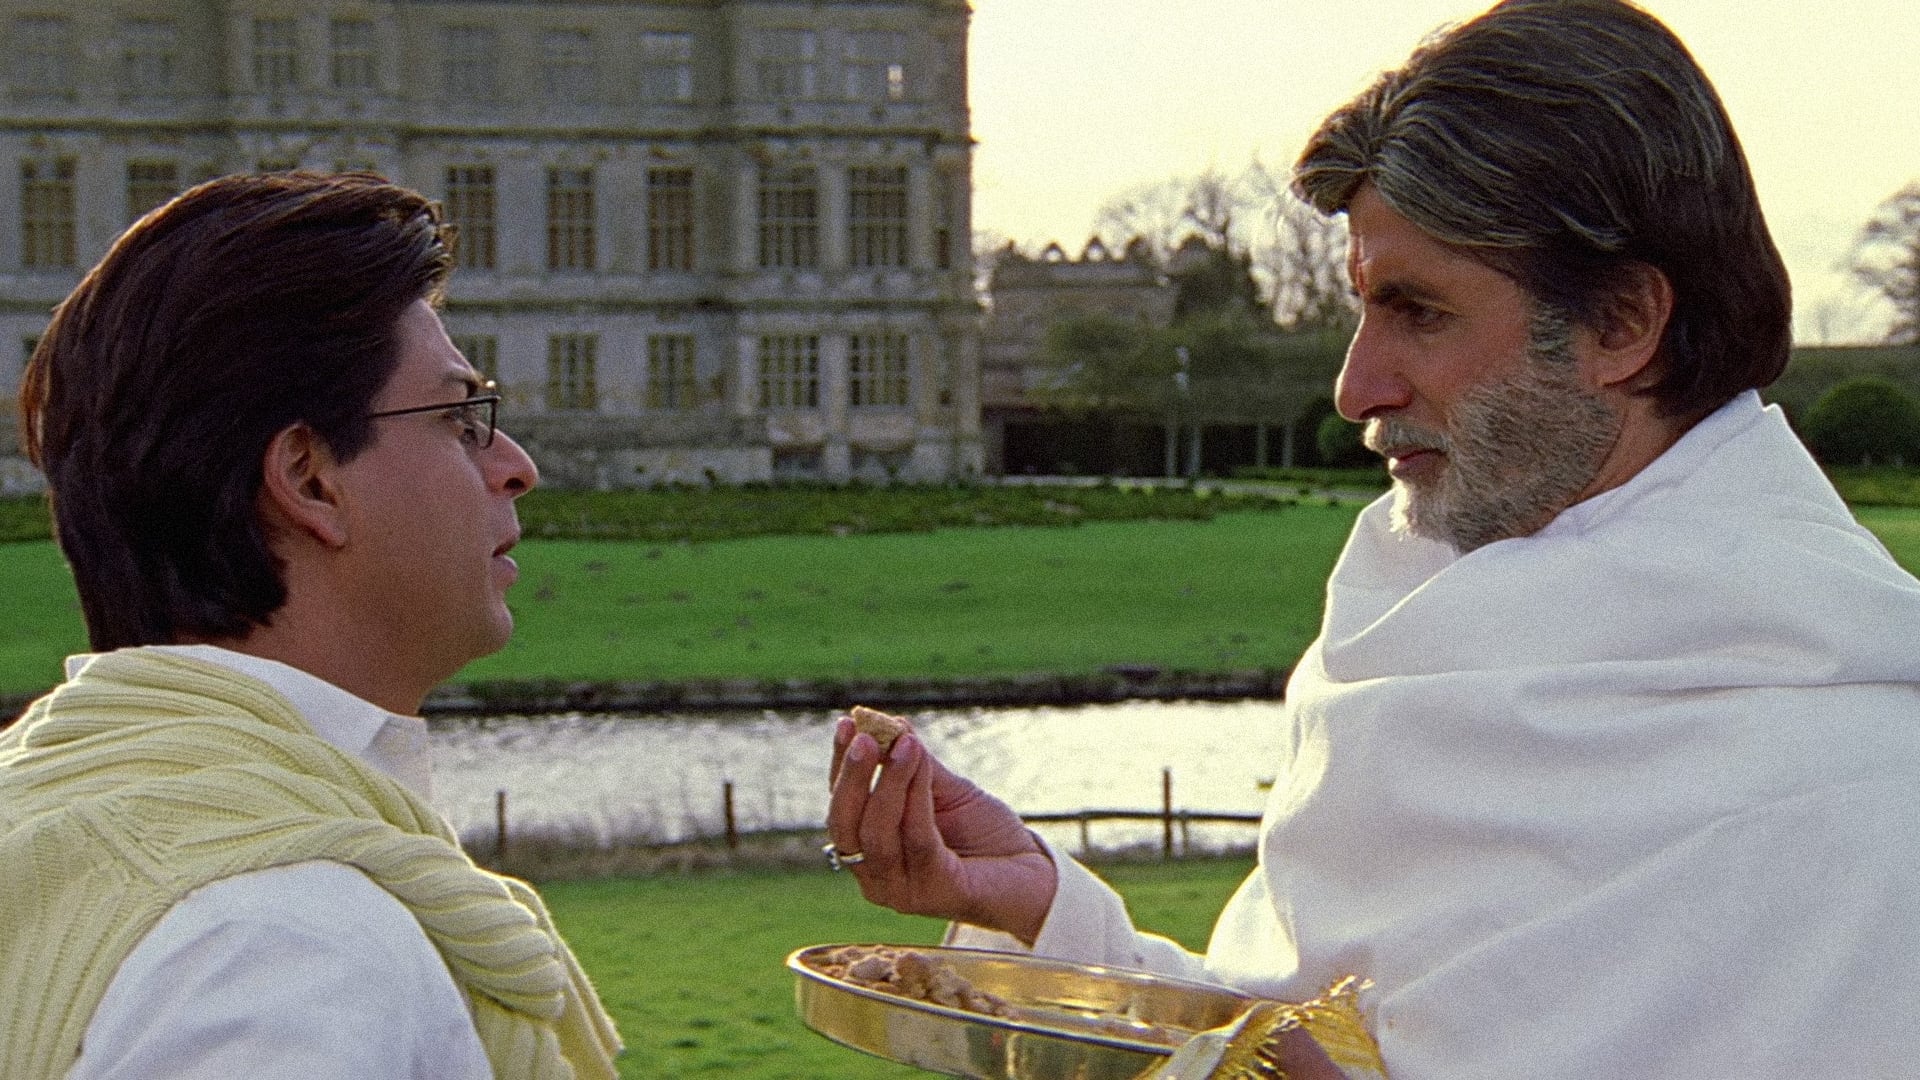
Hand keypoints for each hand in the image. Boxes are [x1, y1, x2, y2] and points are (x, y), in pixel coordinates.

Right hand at [827, 716, 1057, 943]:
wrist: (1033, 872)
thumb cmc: (985, 834)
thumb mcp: (947, 791)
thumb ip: (917, 767)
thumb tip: (891, 724)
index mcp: (871, 849)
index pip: (843, 805)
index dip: (840, 765)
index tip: (846, 723)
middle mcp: (876, 876)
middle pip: (846, 826)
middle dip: (853, 778)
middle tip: (865, 738)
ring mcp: (902, 890)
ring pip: (878, 835)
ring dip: (888, 783)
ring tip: (905, 745)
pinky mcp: (934, 892)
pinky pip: (918, 841)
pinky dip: (917, 800)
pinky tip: (921, 766)